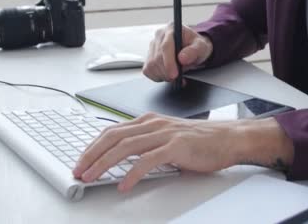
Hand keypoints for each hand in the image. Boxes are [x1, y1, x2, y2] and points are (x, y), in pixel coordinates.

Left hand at [72, 113, 293, 192]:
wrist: (229, 138)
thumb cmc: (201, 141)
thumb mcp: (168, 138)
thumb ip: (148, 145)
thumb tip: (123, 160)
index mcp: (150, 121)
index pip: (113, 131)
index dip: (94, 146)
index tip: (81, 161)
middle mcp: (154, 124)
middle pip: (114, 137)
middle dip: (92, 155)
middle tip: (79, 171)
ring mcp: (165, 134)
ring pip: (126, 147)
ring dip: (105, 164)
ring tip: (92, 178)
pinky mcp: (177, 146)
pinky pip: (148, 160)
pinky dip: (132, 173)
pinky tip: (123, 185)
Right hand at [143, 24, 212, 81]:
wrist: (192, 48)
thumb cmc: (196, 46)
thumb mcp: (201, 47)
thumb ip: (194, 51)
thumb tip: (182, 58)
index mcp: (171, 29)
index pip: (165, 46)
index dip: (169, 62)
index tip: (175, 74)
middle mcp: (159, 36)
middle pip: (157, 58)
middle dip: (168, 72)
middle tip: (179, 77)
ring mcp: (152, 46)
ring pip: (151, 65)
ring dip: (164, 75)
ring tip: (175, 74)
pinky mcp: (149, 56)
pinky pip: (148, 70)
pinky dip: (157, 76)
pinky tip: (167, 74)